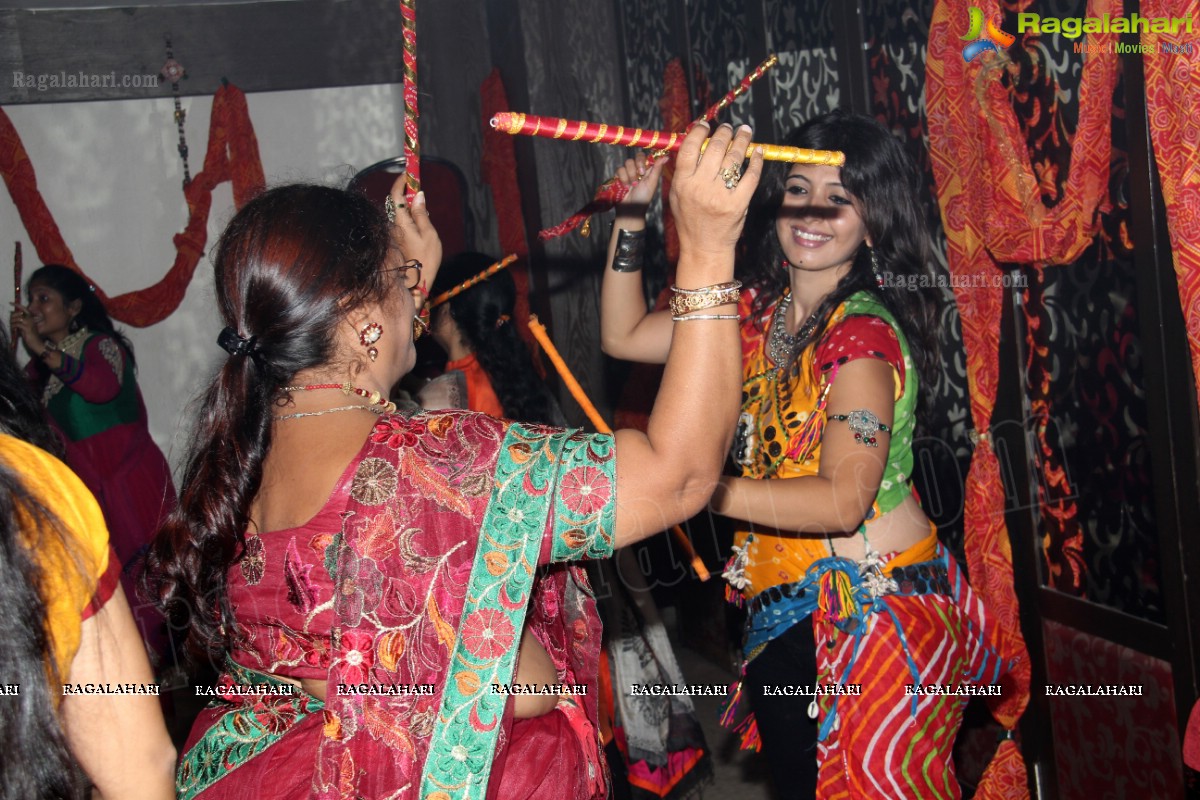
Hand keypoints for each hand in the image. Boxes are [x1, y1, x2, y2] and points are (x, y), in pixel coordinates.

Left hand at [9, 302, 41, 352]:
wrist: (36, 343)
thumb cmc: (30, 336)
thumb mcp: (24, 327)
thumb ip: (20, 321)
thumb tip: (12, 316)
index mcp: (31, 318)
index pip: (24, 309)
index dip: (17, 305)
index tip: (10, 303)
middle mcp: (31, 319)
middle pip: (18, 313)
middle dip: (12, 317)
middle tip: (10, 322)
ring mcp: (29, 323)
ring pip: (17, 318)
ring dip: (12, 322)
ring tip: (12, 326)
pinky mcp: (27, 328)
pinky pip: (17, 324)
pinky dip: (13, 326)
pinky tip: (13, 329)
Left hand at [387, 175, 441, 304]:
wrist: (416, 283)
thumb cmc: (426, 259)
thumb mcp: (429, 234)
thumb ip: (421, 213)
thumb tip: (418, 195)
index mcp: (400, 221)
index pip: (395, 195)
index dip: (400, 181)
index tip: (409, 173)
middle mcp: (392, 226)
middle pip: (396, 203)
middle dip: (407, 194)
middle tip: (420, 191)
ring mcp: (392, 234)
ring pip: (399, 214)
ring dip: (409, 208)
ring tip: (424, 215)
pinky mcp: (394, 240)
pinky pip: (400, 223)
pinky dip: (409, 219)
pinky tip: (420, 229)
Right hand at [615, 153, 665, 221]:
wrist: (630, 208)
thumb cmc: (644, 197)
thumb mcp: (652, 183)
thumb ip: (657, 169)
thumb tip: (666, 156)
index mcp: (649, 169)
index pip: (648, 156)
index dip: (648, 158)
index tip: (647, 165)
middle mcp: (639, 168)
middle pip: (638, 156)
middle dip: (638, 165)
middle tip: (640, 174)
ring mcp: (629, 171)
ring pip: (628, 162)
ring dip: (631, 174)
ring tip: (633, 185)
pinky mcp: (620, 175)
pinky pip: (620, 169)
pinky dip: (623, 177)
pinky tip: (626, 186)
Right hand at [669, 123, 762, 272]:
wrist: (704, 247)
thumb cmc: (689, 220)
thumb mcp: (677, 196)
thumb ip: (684, 172)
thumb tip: (695, 144)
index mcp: (682, 183)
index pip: (691, 148)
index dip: (699, 131)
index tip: (706, 125)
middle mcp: (700, 187)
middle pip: (715, 148)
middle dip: (724, 132)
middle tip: (729, 128)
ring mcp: (720, 195)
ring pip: (734, 157)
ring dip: (742, 140)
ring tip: (745, 132)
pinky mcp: (738, 204)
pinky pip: (750, 176)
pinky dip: (756, 160)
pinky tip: (757, 151)